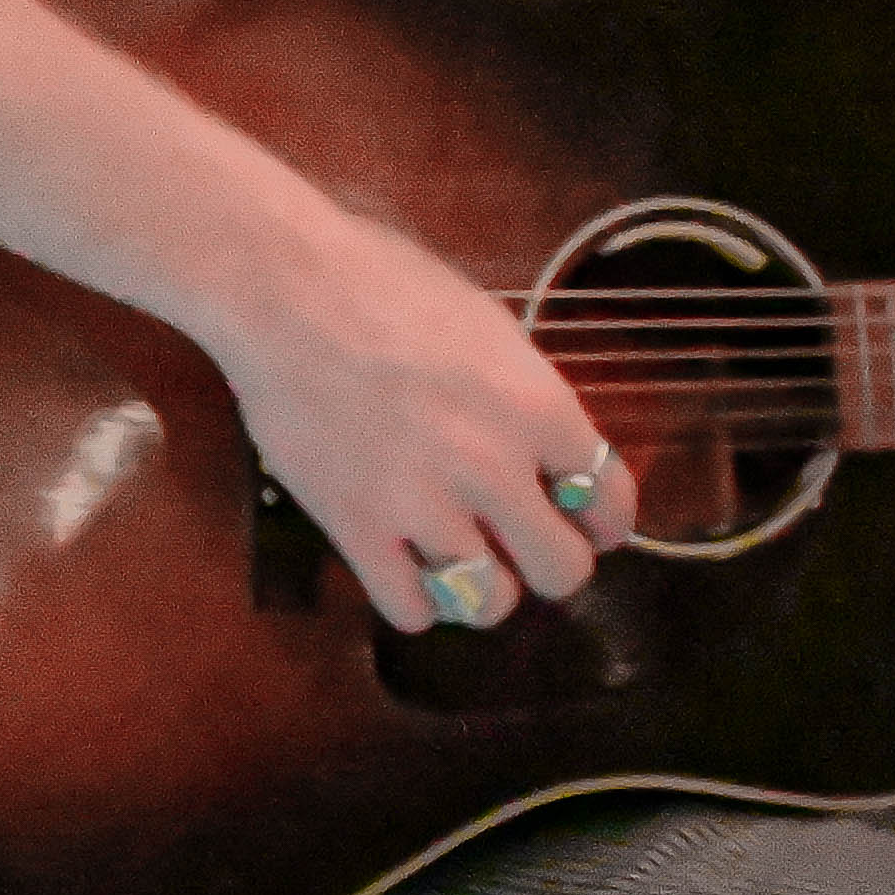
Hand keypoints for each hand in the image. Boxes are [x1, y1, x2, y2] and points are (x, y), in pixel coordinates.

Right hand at [183, 199, 630, 631]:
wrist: (283, 289)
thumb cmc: (381, 284)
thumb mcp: (487, 326)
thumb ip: (527, 397)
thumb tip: (548, 452)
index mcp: (536, 406)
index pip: (610, 500)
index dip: (604, 520)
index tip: (586, 521)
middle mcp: (493, 466)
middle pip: (563, 570)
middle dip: (548, 560)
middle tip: (521, 542)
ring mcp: (423, 505)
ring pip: (491, 603)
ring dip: (482, 587)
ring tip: (461, 559)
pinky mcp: (357, 528)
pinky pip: (411, 610)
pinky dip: (415, 599)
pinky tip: (405, 565)